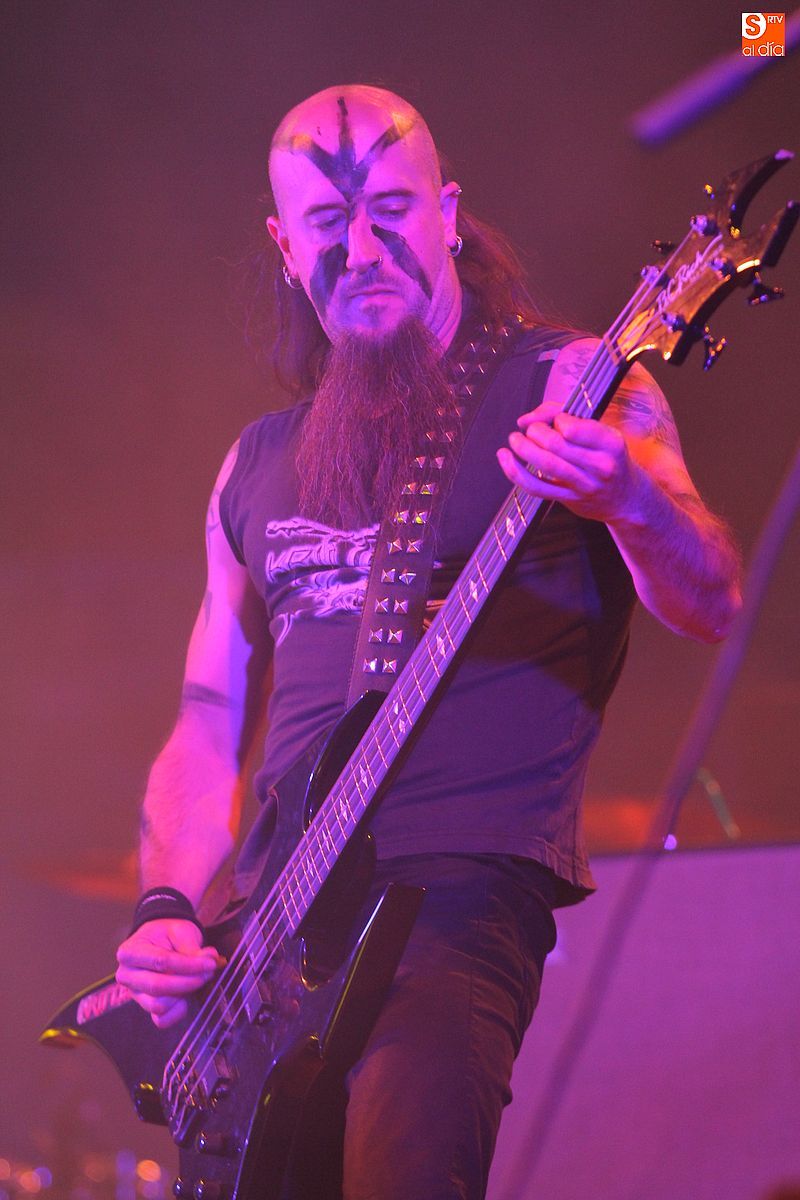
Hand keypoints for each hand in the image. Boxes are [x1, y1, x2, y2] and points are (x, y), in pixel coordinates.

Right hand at [116, 918, 224, 1028]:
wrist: (159, 941)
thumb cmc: (167, 934)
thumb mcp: (179, 930)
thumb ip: (192, 946)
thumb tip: (210, 959)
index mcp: (129, 952)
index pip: (161, 962)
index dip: (189, 965)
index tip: (210, 963)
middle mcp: (126, 976)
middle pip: (158, 987)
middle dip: (188, 982)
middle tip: (209, 972)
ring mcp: (135, 994)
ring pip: (159, 1005)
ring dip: (183, 995)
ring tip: (197, 979)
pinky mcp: (145, 1007)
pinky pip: (162, 1020)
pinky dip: (178, 1011)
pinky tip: (187, 996)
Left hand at [496, 400, 645, 525]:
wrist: (625, 498)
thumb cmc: (608, 457)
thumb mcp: (600, 431)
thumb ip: (564, 415)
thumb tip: (527, 419)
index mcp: (610, 442)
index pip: (572, 427)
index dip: (555, 419)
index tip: (555, 420)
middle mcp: (600, 465)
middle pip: (556, 444)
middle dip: (535, 432)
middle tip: (531, 429)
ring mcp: (584, 485)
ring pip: (546, 465)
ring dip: (523, 448)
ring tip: (515, 439)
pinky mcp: (567, 499)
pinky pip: (536, 487)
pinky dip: (515, 472)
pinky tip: (505, 458)